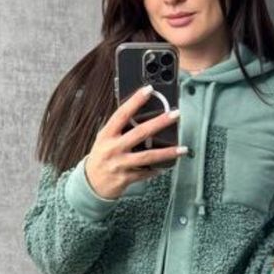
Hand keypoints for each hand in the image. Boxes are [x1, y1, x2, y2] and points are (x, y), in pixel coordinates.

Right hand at [84, 85, 187, 200]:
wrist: (90, 183)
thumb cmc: (101, 157)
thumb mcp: (105, 139)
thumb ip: (120, 128)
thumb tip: (141, 113)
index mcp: (107, 134)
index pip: (122, 114)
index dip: (135, 101)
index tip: (148, 90)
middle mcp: (113, 148)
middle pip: (140, 133)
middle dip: (159, 122)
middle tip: (175, 114)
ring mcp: (120, 163)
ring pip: (147, 156)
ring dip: (167, 152)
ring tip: (182, 148)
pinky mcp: (126, 178)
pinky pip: (145, 172)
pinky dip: (157, 169)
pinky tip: (167, 165)